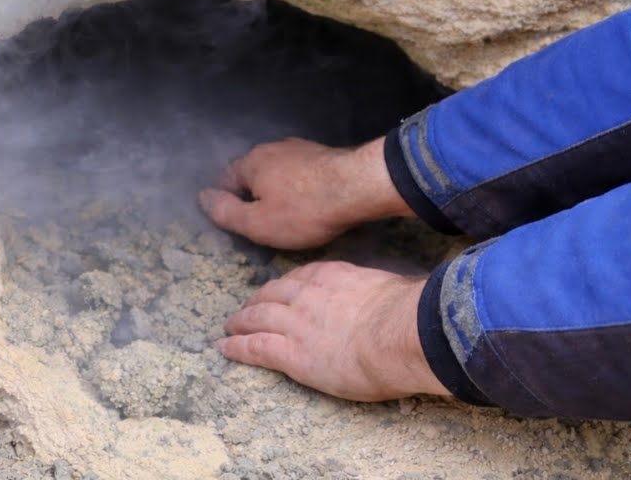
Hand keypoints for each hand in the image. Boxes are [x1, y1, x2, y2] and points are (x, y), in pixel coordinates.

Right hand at [198, 137, 411, 249]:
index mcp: (250, 162)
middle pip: (251, 174)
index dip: (226, 203)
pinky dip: (298, 188)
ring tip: (288, 215)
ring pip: (277, 172)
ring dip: (277, 191)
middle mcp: (271, 148)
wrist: (359, 186)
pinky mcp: (321, 154)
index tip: (237, 224)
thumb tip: (203, 198)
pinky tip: (310, 203)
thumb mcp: (258, 222)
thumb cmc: (305, 209)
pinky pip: (300, 173)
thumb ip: (226, 212)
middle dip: (252, 196)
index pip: (225, 180)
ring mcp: (298, 148)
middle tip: (262, 223)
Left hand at [218, 261, 448, 401]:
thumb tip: (389, 298)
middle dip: (255, 301)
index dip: (282, 286)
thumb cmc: (406, 314)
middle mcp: (307, 295)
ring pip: (257, 318)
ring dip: (240, 322)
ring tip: (230, 327)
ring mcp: (295, 323)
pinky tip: (224, 347)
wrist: (399, 333)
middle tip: (246, 308)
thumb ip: (375, 293)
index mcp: (331, 276)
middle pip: (271, 294)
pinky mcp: (291, 354)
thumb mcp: (388, 289)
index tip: (278, 291)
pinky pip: (254, 346)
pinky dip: (236, 346)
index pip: (298, 277)